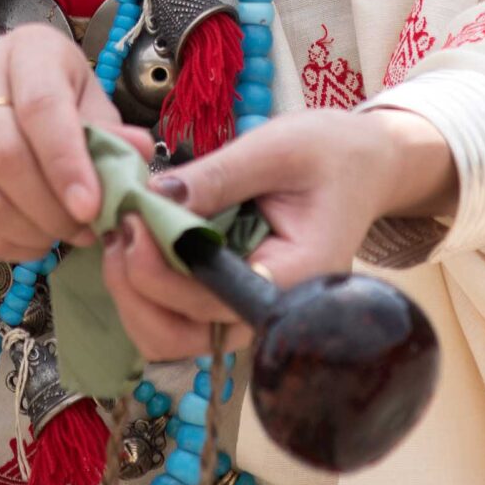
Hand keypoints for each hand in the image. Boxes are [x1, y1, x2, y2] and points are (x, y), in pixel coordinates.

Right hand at [0, 22, 146, 266]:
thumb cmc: (53, 93)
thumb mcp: (88, 97)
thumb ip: (112, 131)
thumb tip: (139, 155)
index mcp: (27, 52)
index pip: (40, 108)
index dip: (66, 163)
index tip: (91, 208)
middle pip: (5, 157)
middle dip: (51, 207)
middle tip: (85, 228)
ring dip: (31, 231)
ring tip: (64, 235)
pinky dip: (9, 245)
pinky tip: (36, 241)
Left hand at [101, 107, 455, 363]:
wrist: (364, 165)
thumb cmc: (332, 153)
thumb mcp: (277, 147)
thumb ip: (217, 175)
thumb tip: (154, 197)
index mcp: (295, 280)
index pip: (212, 301)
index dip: (160, 271)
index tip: (132, 222)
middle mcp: (269, 311)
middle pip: (180, 337)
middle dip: (136, 288)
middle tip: (120, 226)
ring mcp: (245, 310)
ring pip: (169, 336)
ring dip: (132, 293)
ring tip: (123, 231)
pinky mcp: (227, 298)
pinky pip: (175, 314)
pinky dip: (144, 286)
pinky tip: (137, 238)